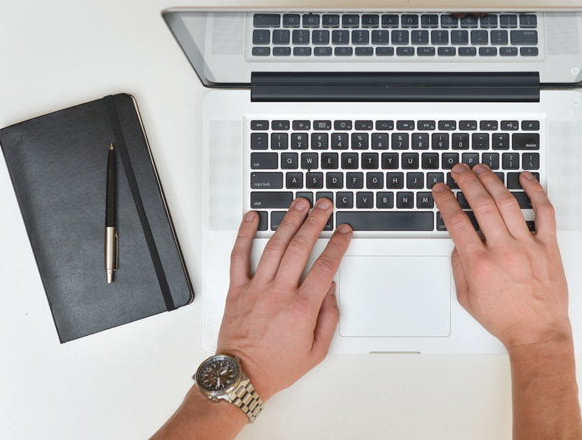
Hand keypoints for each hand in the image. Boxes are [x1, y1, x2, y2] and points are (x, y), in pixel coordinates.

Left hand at [216, 198, 352, 401]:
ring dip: (288, 221)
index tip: (344, 232)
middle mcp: (279, 293)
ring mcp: (256, 288)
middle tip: (324, 207)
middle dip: (316, 222)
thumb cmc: (276, 366)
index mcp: (302, 307)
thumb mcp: (317, 350)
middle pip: (301, 247)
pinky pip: (238, 256)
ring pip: (275, 246)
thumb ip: (329, 318)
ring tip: (299, 204)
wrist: (241, 376)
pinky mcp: (237, 290)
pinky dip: (244, 234)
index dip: (338, 245)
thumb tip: (330, 290)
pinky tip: (252, 218)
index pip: (325, 266)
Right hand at [432, 164, 570, 349]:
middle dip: (466, 182)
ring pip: (507, 203)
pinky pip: (544, 212)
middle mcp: (503, 251)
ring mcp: (528, 246)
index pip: (457, 221)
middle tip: (459, 171)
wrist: (537, 333)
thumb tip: (458, 243)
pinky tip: (525, 179)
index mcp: (480, 264)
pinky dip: (535, 191)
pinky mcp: (548, 246)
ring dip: (492, 181)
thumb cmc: (506, 319)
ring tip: (482, 169)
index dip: (446, 201)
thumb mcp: (467, 298)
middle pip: (481, 205)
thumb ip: (459, 267)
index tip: (441, 190)